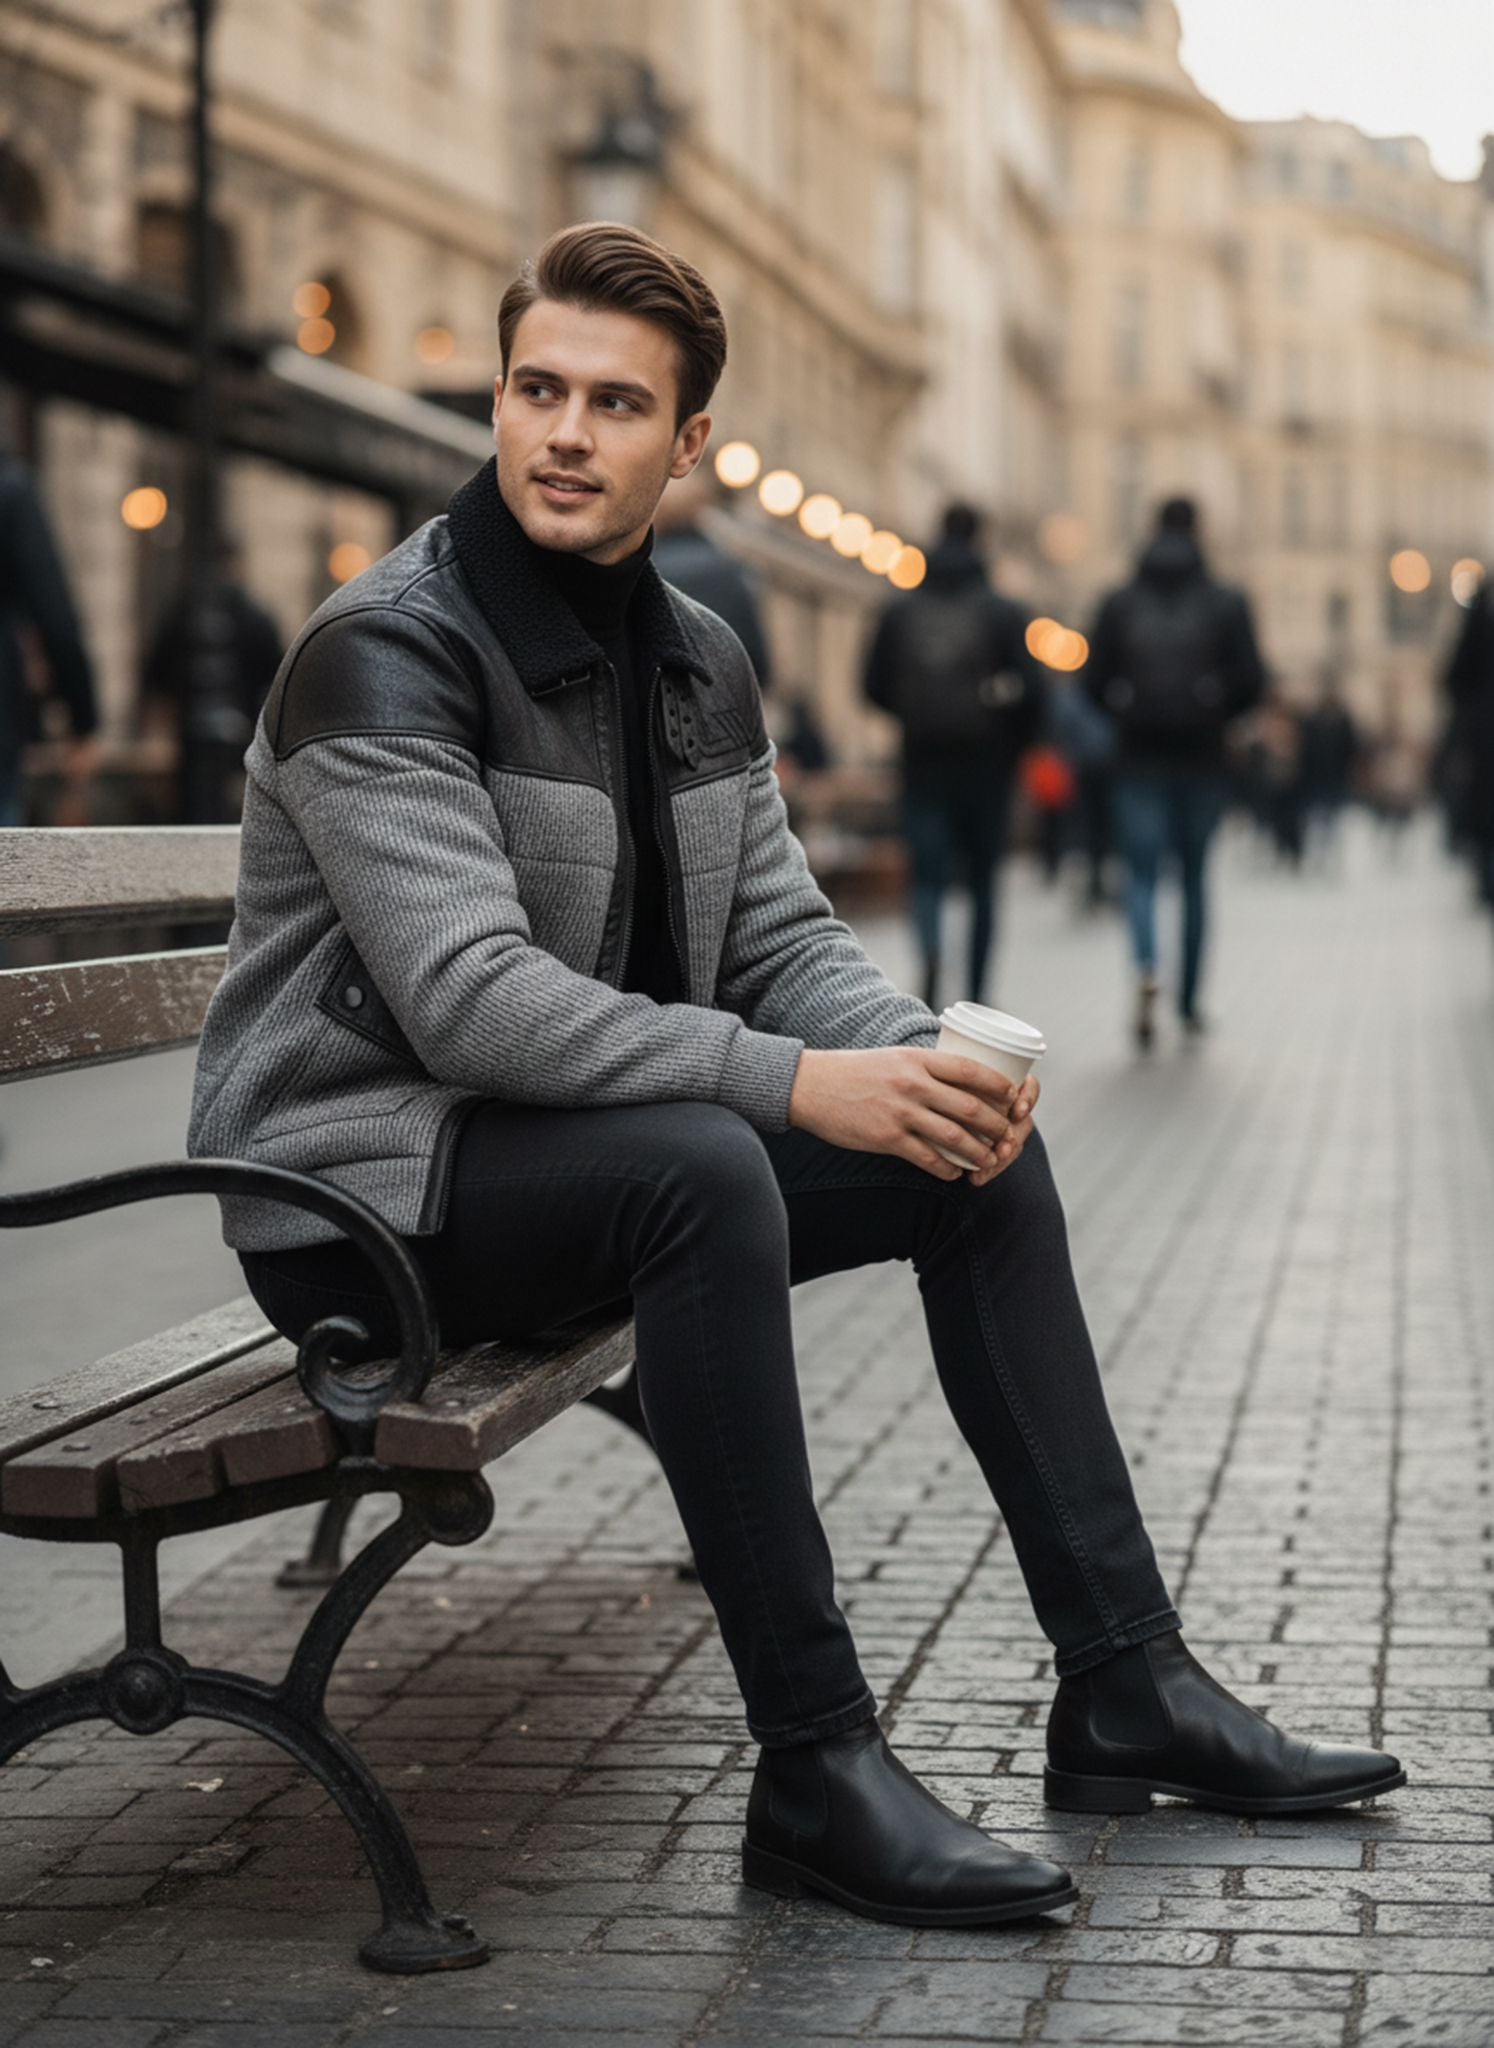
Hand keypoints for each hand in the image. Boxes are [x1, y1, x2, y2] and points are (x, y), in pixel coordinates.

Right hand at [788, 1047, 1039, 1184]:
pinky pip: (926, 1157)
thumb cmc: (854, 1072)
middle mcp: (912, 1084)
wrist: (811, 1086)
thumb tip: (958, 1083)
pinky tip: (954, 1175)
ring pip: (953, 1136)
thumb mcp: (893, 1058)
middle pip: (969, 1106)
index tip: (1013, 1097)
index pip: (970, 1069)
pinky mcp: (885, 1138)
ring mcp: (899, 1112)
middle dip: (995, 1125)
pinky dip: (945, 1169)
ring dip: (977, 1152)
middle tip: (1007, 1137)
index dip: (997, 1085)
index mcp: (916, 1059)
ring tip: (988, 1161)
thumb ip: (923, 1068)